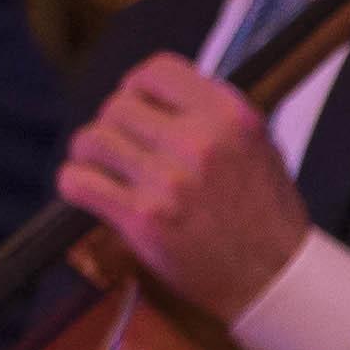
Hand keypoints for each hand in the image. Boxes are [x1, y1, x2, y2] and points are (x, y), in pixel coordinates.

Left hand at [57, 56, 313, 323]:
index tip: (137, 107)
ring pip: (91, 139)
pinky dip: (75, 184)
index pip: (156, 70)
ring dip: (89, 155)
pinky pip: (78, 182)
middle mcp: (200, 141)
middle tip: (122, 150)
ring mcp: (169, 179)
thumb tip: (155, 93)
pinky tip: (90, 192)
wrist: (275, 278)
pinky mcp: (144, 217)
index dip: (137, 88)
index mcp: (230, 115)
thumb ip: (209, 114)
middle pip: (116, 106)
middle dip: (113, 127)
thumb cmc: (265, 214)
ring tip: (103, 169)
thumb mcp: (257, 145)